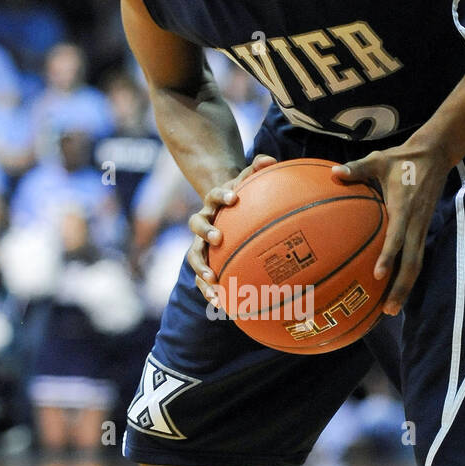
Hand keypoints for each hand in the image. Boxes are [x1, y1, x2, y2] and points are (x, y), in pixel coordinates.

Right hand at [187, 154, 277, 305]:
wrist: (224, 211)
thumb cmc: (242, 197)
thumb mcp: (248, 181)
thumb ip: (257, 169)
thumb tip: (270, 160)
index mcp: (213, 203)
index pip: (213, 196)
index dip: (221, 196)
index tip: (233, 199)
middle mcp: (203, 222)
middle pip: (196, 226)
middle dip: (206, 233)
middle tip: (218, 240)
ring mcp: (200, 244)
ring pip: (194, 257)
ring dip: (202, 271)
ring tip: (214, 283)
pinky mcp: (204, 262)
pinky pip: (202, 278)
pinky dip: (209, 291)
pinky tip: (221, 305)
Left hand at [331, 136, 453, 314]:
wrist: (435, 156)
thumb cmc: (401, 159)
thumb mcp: (378, 159)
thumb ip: (356, 169)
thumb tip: (334, 173)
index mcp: (404, 207)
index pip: (397, 236)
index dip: (388, 256)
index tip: (378, 274)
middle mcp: (415, 223)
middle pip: (412, 262)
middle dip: (401, 287)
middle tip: (386, 310)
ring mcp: (421, 229)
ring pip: (416, 265)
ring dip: (405, 288)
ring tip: (390, 310)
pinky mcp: (422, 231)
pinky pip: (415, 259)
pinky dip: (406, 277)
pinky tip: (394, 291)